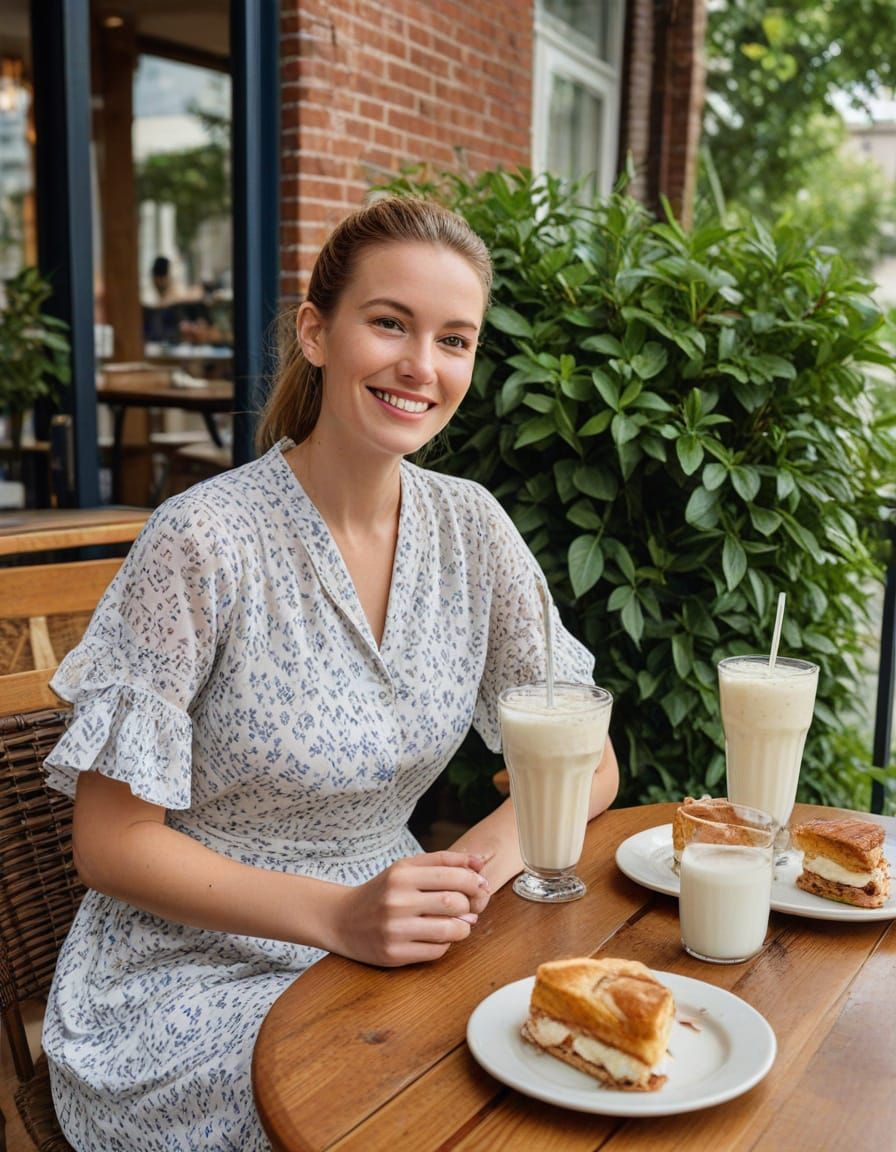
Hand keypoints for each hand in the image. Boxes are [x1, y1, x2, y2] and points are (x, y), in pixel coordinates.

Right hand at [331, 851, 490, 966]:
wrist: (342, 920)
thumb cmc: (382, 892)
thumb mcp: (406, 868)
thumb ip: (443, 861)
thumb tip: (480, 861)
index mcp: (402, 874)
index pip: (452, 874)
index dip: (474, 881)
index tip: (480, 886)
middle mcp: (397, 900)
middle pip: (454, 902)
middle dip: (470, 905)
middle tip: (469, 907)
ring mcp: (395, 928)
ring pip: (450, 930)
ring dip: (463, 928)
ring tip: (458, 923)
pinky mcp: (394, 953)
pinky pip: (436, 951)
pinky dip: (445, 944)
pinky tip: (436, 936)